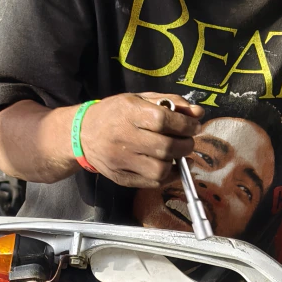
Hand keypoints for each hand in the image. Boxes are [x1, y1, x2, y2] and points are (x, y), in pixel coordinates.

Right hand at [79, 92, 203, 186]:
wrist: (82, 134)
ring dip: (176, 162)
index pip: (164, 120)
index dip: (185, 125)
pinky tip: (168, 166)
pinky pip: (152, 182)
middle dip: (185, 145)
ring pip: (161, 169)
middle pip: (166, 147)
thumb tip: (198, 113)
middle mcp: (123, 137)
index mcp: (128, 112)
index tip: (193, 126)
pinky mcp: (120, 177)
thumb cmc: (115, 113)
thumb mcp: (140, 100)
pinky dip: (167, 176)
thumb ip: (171, 103)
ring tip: (175, 154)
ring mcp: (120, 160)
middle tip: (187, 141)